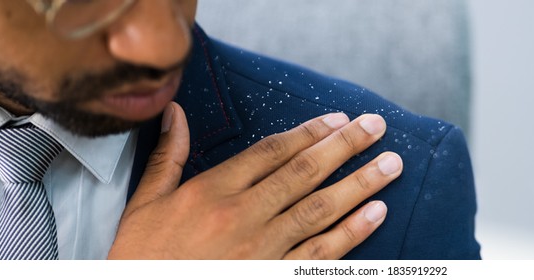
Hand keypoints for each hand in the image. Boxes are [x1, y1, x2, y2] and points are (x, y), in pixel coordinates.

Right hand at [107, 102, 401, 258]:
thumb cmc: (142, 257)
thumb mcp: (146, 202)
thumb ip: (167, 155)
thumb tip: (175, 112)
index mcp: (213, 190)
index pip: (273, 151)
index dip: (310, 132)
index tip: (339, 119)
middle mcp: (243, 215)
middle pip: (305, 172)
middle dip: (346, 146)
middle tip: (377, 127)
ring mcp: (262, 249)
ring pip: (321, 208)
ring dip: (360, 183)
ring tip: (391, 164)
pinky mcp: (274, 277)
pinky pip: (320, 254)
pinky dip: (352, 233)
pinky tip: (376, 214)